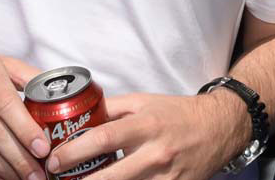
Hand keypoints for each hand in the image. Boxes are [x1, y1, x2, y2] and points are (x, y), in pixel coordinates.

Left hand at [46, 91, 249, 179]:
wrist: (220, 127)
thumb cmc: (178, 113)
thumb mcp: (144, 102)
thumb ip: (111, 109)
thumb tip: (77, 116)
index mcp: (145, 125)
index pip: (102, 139)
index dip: (73, 152)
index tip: (54, 159)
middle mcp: (155, 153)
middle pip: (109, 177)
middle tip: (57, 179)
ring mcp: (166, 177)